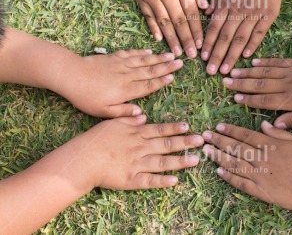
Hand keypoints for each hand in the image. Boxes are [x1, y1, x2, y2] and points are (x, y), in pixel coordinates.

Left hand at [60, 49, 182, 117]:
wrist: (70, 75)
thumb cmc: (85, 97)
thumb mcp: (102, 111)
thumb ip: (123, 112)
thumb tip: (140, 114)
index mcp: (125, 90)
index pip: (147, 86)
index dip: (161, 81)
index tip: (173, 77)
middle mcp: (127, 76)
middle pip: (150, 70)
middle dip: (166, 66)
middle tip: (181, 62)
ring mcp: (120, 64)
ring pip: (143, 60)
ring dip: (158, 58)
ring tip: (171, 55)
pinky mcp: (113, 57)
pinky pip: (131, 54)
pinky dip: (141, 52)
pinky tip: (149, 51)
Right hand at [76, 116, 203, 189]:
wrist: (83, 158)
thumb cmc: (96, 139)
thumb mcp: (113, 122)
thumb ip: (129, 119)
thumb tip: (144, 117)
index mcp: (136, 134)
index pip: (160, 130)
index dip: (175, 128)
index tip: (188, 127)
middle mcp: (141, 148)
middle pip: (166, 145)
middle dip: (185, 142)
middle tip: (201, 140)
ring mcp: (137, 164)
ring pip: (163, 162)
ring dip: (180, 161)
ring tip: (195, 160)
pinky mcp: (132, 180)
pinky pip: (150, 181)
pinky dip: (163, 181)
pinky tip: (176, 181)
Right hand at [134, 0, 207, 57]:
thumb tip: (205, 8)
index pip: (191, 15)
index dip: (197, 31)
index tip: (201, 45)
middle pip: (178, 22)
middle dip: (186, 40)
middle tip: (191, 56)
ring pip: (164, 22)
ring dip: (171, 39)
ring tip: (177, 53)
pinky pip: (149, 16)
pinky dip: (154, 28)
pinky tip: (159, 40)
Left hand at [201, 0, 283, 74]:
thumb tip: (206, 13)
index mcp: (225, 3)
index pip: (213, 28)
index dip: (207, 44)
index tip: (202, 58)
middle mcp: (238, 12)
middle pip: (225, 38)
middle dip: (217, 56)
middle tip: (211, 72)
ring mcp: (253, 15)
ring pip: (240, 39)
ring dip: (232, 56)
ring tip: (226, 71)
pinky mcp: (267, 16)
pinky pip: (259, 34)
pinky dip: (252, 45)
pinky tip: (246, 57)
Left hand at [201, 121, 291, 213]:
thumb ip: (279, 133)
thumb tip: (263, 124)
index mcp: (270, 145)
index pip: (245, 135)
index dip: (230, 130)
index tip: (218, 126)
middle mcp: (261, 158)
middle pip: (236, 148)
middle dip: (219, 140)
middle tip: (205, 135)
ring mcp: (259, 175)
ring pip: (234, 164)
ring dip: (219, 157)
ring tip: (206, 151)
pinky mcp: (260, 191)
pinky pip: (241, 183)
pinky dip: (229, 177)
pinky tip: (218, 172)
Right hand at [223, 57, 291, 127]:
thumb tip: (274, 125)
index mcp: (290, 99)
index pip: (264, 100)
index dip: (248, 99)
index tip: (233, 97)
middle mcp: (286, 84)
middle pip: (259, 84)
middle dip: (241, 83)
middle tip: (224, 82)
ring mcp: (290, 71)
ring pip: (264, 72)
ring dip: (248, 72)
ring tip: (233, 72)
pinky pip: (276, 62)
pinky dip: (264, 62)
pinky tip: (253, 62)